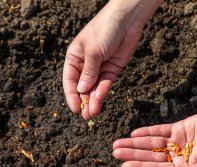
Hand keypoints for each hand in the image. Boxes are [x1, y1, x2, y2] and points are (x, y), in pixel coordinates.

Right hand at [63, 0, 161, 119]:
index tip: (75, 109)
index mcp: (74, 58)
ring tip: (93, 114)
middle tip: (86, 116)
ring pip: (94, 89)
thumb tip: (81, 91)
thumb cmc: (104, 30)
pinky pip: (105, 84)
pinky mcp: (112, 70)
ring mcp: (99, 68)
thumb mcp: (93, 51)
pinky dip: (103, 92)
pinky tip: (100, 100)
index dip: (71, 96)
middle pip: (82, 88)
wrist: (127, 20)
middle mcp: (85, 65)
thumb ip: (88, 73)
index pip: (70, 81)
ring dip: (93, 101)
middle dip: (83, 102)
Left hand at [113, 108, 196, 166]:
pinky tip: (133, 134)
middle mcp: (176, 157)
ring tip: (117, 144)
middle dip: (132, 154)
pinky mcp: (178, 128)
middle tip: (114, 153)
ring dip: (134, 143)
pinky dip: (147, 131)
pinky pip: (159, 130)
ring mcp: (176, 142)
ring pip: (151, 143)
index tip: (123, 166)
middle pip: (149, 156)